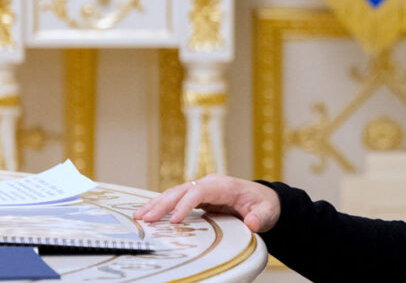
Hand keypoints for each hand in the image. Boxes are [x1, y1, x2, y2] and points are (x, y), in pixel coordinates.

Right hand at [132, 174, 280, 232]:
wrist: (263, 199)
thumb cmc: (263, 204)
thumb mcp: (266, 212)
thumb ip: (259, 217)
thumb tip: (251, 222)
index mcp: (224, 185)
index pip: (200, 191)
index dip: (186, 204)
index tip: (174, 220)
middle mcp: (210, 184)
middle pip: (182, 190)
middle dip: (163, 204)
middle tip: (146, 218)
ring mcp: (202, 189)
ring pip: (175, 193)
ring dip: (156, 204)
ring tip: (139, 216)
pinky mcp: (197, 197)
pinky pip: (176, 200)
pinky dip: (161, 206)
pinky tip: (147, 214)